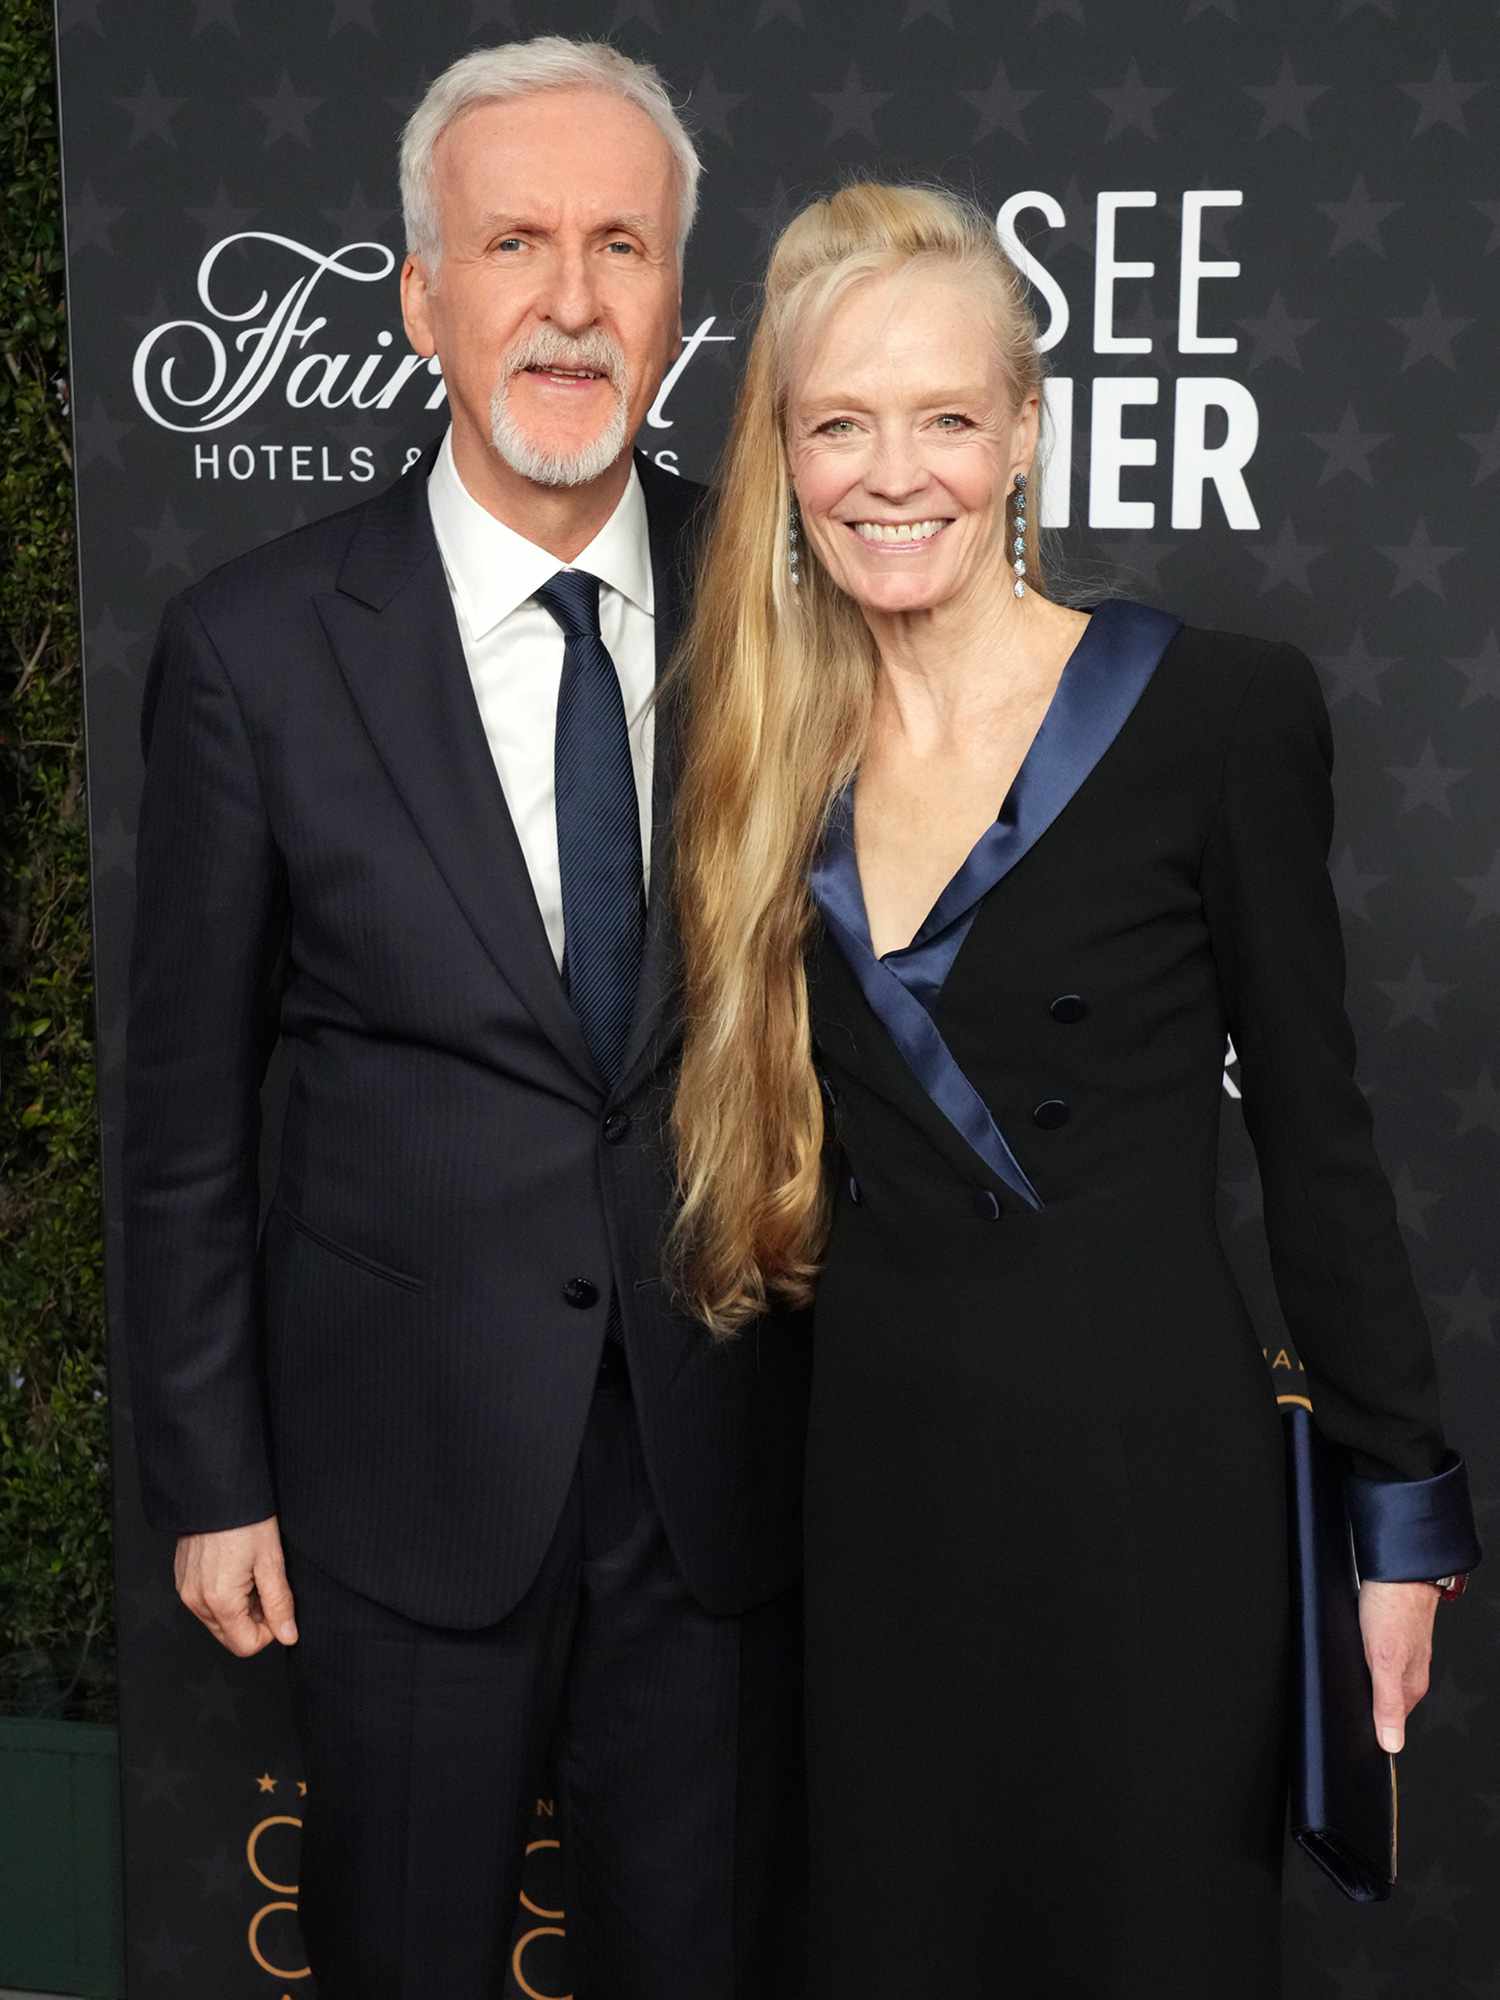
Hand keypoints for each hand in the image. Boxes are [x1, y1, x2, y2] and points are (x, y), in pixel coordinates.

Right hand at [174, 1514, 298, 1657]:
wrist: (216, 1489)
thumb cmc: (245, 1520)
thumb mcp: (271, 1561)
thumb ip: (279, 1604)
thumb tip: (288, 1635)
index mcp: (219, 1601)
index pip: (245, 1645)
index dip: (269, 1631)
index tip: (277, 1605)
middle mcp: (196, 1601)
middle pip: (230, 1636)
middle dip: (253, 1620)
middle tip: (265, 1585)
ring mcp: (186, 1590)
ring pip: (218, 1621)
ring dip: (239, 1608)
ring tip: (250, 1573)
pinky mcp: (182, 1579)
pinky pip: (205, 1603)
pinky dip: (223, 1596)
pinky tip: (234, 1568)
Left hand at [1358, 1578, 1437, 1753]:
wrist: (1399, 1570)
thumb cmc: (1393, 1609)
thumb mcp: (1384, 1661)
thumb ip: (1387, 1703)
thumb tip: (1392, 1743)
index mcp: (1411, 1685)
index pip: (1391, 1721)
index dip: (1371, 1729)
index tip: (1352, 1735)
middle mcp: (1410, 1671)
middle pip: (1385, 1700)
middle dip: (1365, 1705)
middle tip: (1341, 1709)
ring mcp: (1402, 1652)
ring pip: (1380, 1678)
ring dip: (1364, 1682)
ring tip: (1345, 1683)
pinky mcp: (1392, 1634)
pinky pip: (1375, 1656)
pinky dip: (1363, 1660)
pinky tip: (1352, 1655)